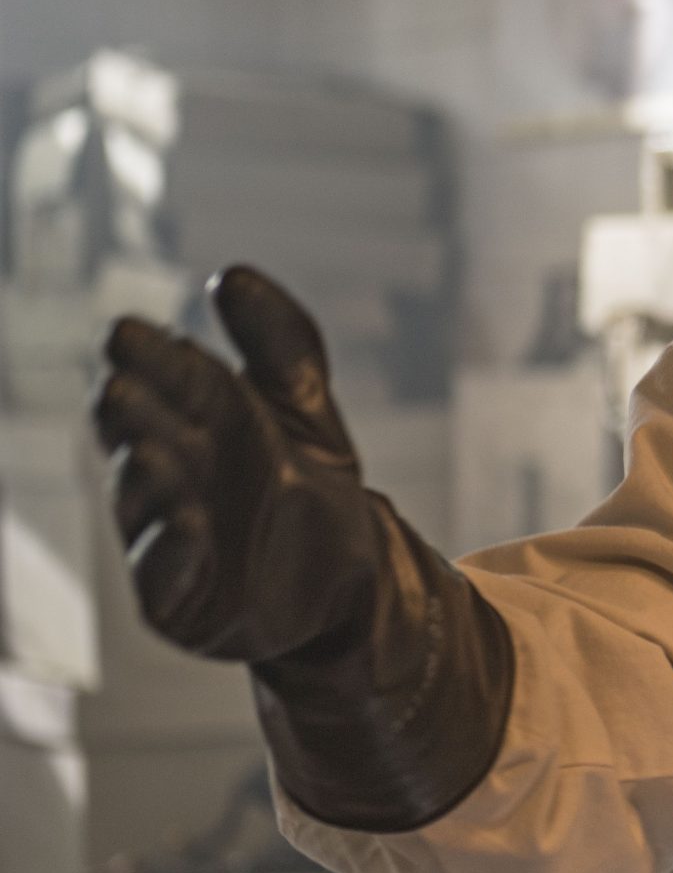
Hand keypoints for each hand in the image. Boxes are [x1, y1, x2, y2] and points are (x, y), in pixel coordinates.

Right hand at [91, 265, 381, 663]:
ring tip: (152, 450)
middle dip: (132, 413)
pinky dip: (173, 550)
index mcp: (192, 420)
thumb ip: (280, 342)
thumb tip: (232, 275)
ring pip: (143, 501)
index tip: (129, 331)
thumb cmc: (308, 481)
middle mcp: (168, 472)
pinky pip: (164, 574)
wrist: (350, 575)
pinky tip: (189, 524)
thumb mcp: (305, 405)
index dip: (151, 358)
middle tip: (123, 385)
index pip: (167, 379)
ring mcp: (167, 534)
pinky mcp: (180, 597)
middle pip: (138, 435)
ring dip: (146, 477)